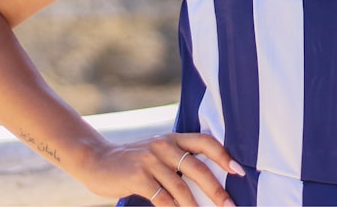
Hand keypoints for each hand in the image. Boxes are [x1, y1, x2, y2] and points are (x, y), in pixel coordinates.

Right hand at [80, 132, 242, 205]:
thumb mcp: (158, 152)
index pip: (206, 142)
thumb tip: (208, 180)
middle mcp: (164, 145)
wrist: (97, 160)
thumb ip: (179, 159)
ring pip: (181, 188)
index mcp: (174, 138)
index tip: (239, 172)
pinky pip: (162, 198)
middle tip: (230, 205)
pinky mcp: (138, 176)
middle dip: (217, 190)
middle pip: (198, 168)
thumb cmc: (133, 160)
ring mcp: (151, 160)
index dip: (224, 156)